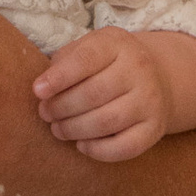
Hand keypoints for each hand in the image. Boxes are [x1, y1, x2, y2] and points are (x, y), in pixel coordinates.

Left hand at [32, 28, 180, 161]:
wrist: (158, 78)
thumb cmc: (109, 64)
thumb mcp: (90, 48)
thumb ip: (65, 62)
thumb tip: (43, 89)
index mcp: (118, 44)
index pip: (86, 59)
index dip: (59, 77)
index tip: (37, 91)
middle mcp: (139, 70)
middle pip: (93, 94)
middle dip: (61, 107)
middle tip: (45, 113)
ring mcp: (150, 100)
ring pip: (106, 122)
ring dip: (74, 130)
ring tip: (58, 129)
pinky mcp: (155, 128)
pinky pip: (125, 147)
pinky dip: (98, 150)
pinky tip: (82, 145)